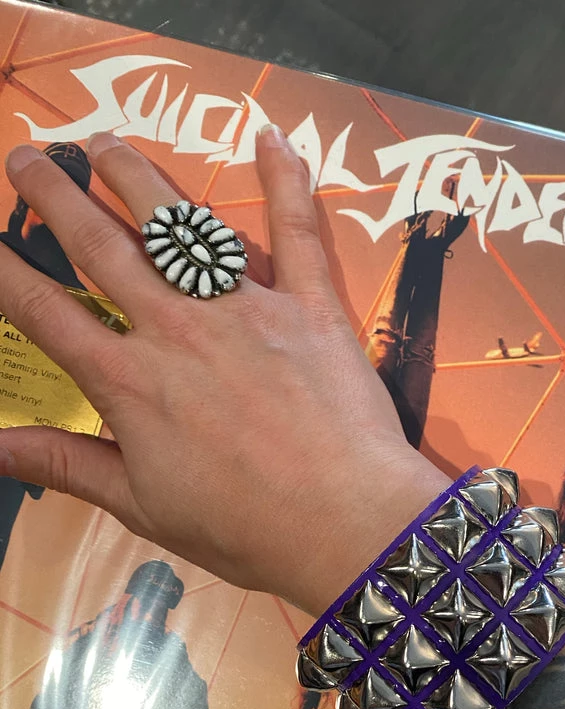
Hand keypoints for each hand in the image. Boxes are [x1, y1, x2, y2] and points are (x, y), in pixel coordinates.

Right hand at [0, 128, 449, 614]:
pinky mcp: (308, 305)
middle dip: (57, 194)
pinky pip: (296, 231)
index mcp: (128, 381)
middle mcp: (176, 328)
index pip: (45, 312)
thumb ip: (69, 467)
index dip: (6, 272)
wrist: (344, 522)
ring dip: (137, 176)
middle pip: (101, 245)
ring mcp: (244, 308)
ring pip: (179, 224)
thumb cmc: (244, 528)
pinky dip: (285, 181)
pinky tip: (270, 138)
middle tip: (31, 156)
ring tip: (108, 144)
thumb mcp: (143, 507)